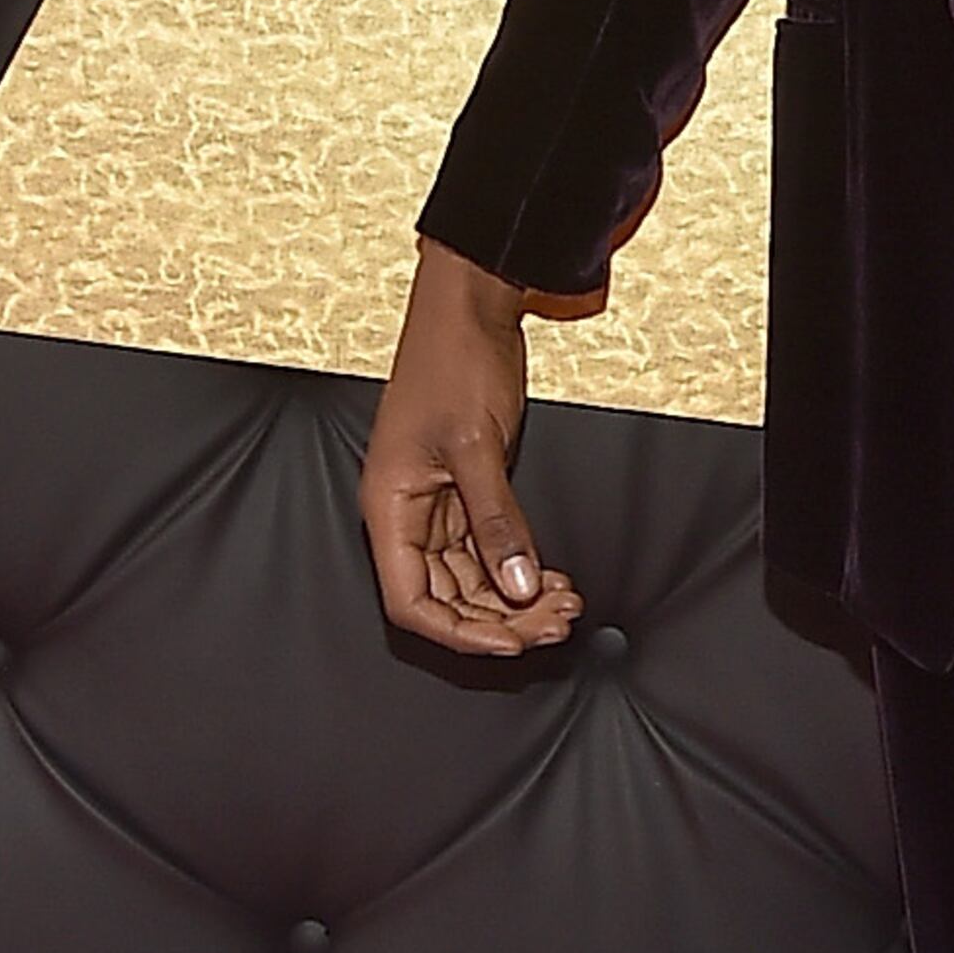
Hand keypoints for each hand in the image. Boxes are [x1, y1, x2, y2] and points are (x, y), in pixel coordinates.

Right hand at [359, 237, 598, 660]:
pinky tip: (553, 579)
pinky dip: (521, 571)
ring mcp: (436, 507)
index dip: (460, 633)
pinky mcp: (465, 493)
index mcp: (388, 507)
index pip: (413, 603)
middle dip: (502, 618)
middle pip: (448, 600)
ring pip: (472, 581)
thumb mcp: (476, 444)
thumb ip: (496, 520)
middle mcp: (407, 516)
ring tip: (565, 604)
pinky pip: (488, 553)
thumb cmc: (451, 361)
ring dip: (517, 600)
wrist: (469, 309)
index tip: (511, 642)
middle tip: (556, 623)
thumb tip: (520, 584)